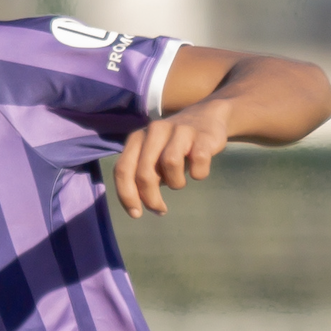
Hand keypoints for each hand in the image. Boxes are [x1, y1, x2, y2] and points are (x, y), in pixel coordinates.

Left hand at [112, 101, 231, 218]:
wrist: (208, 116)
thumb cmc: (174, 145)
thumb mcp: (153, 158)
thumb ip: (142, 176)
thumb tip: (137, 207)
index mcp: (137, 138)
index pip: (123, 169)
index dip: (126, 195)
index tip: (136, 214)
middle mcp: (155, 130)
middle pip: (145, 172)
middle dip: (151, 198)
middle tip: (160, 210)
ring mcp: (179, 130)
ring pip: (170, 163)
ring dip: (175, 183)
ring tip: (180, 182)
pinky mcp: (202, 136)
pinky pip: (198, 162)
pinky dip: (198, 173)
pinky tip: (198, 171)